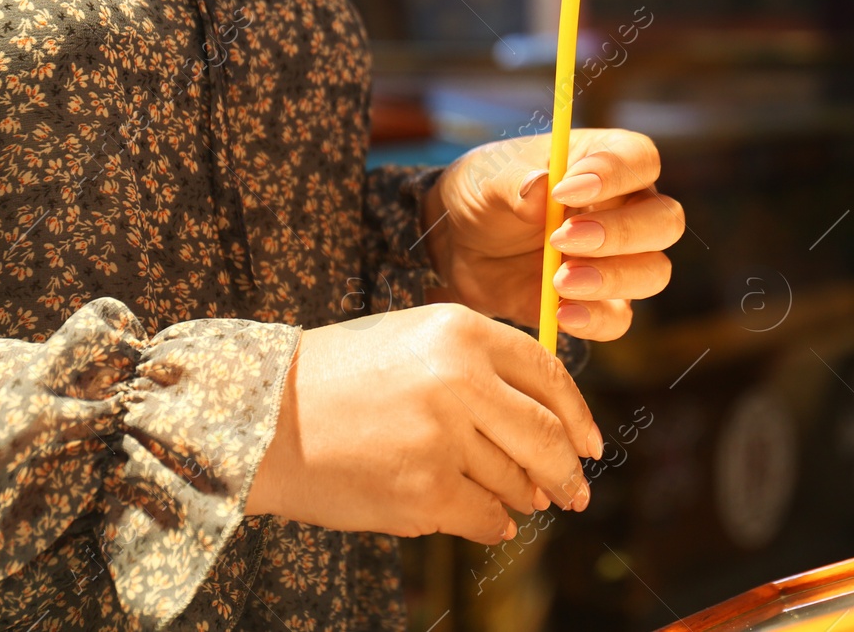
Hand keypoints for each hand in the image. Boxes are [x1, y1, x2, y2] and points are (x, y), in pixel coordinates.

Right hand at [245, 303, 603, 543]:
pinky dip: (492, 523)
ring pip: (514, 481)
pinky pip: (484, 517)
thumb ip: (483, 368)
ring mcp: (443, 437)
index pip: (550, 375)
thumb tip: (552, 428)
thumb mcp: (415, 339)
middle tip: (576, 491)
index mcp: (461, 330)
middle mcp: (460, 378)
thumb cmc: (340, 377)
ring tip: (515, 500)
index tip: (591, 445)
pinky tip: (485, 519)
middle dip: (568, 471)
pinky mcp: (424, 491)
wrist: (262, 417)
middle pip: (546, 435)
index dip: (579, 417)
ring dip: (521, 497)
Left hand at [421, 128, 683, 340]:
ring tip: (559, 279)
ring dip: (612, 278)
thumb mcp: (488, 178)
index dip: (615, 174)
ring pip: (653, 272)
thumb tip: (543, 185)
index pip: (640, 159)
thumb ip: (516, 181)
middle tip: (562, 239)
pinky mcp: (599, 303)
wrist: (457, 243)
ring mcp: (618, 259)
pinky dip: (594, 319)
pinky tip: (559, 312)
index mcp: (605, 161)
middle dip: (621, 233)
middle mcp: (625, 209)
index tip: (566, 191)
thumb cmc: (484, 193)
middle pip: (664, 220)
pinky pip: (619, 319)